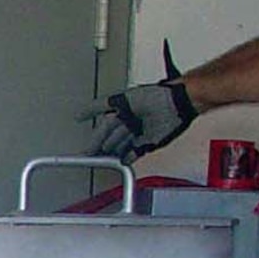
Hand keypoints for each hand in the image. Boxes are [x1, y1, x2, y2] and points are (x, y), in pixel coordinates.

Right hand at [80, 78, 196, 160]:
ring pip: (120, 146)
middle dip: (99, 144)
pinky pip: (134, 153)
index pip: (104, 120)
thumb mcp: (121, 98)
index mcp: (124, 109)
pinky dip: (126, 158)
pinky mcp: (149, 143)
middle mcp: (132, 121)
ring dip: (111, 153)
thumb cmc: (155, 96)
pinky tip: (120, 161)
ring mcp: (140, 132)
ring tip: (101, 158)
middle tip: (89, 153)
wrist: (177, 104)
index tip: (81, 127)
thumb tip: (82, 112)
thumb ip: (100, 106)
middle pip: (110, 136)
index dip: (93, 128)